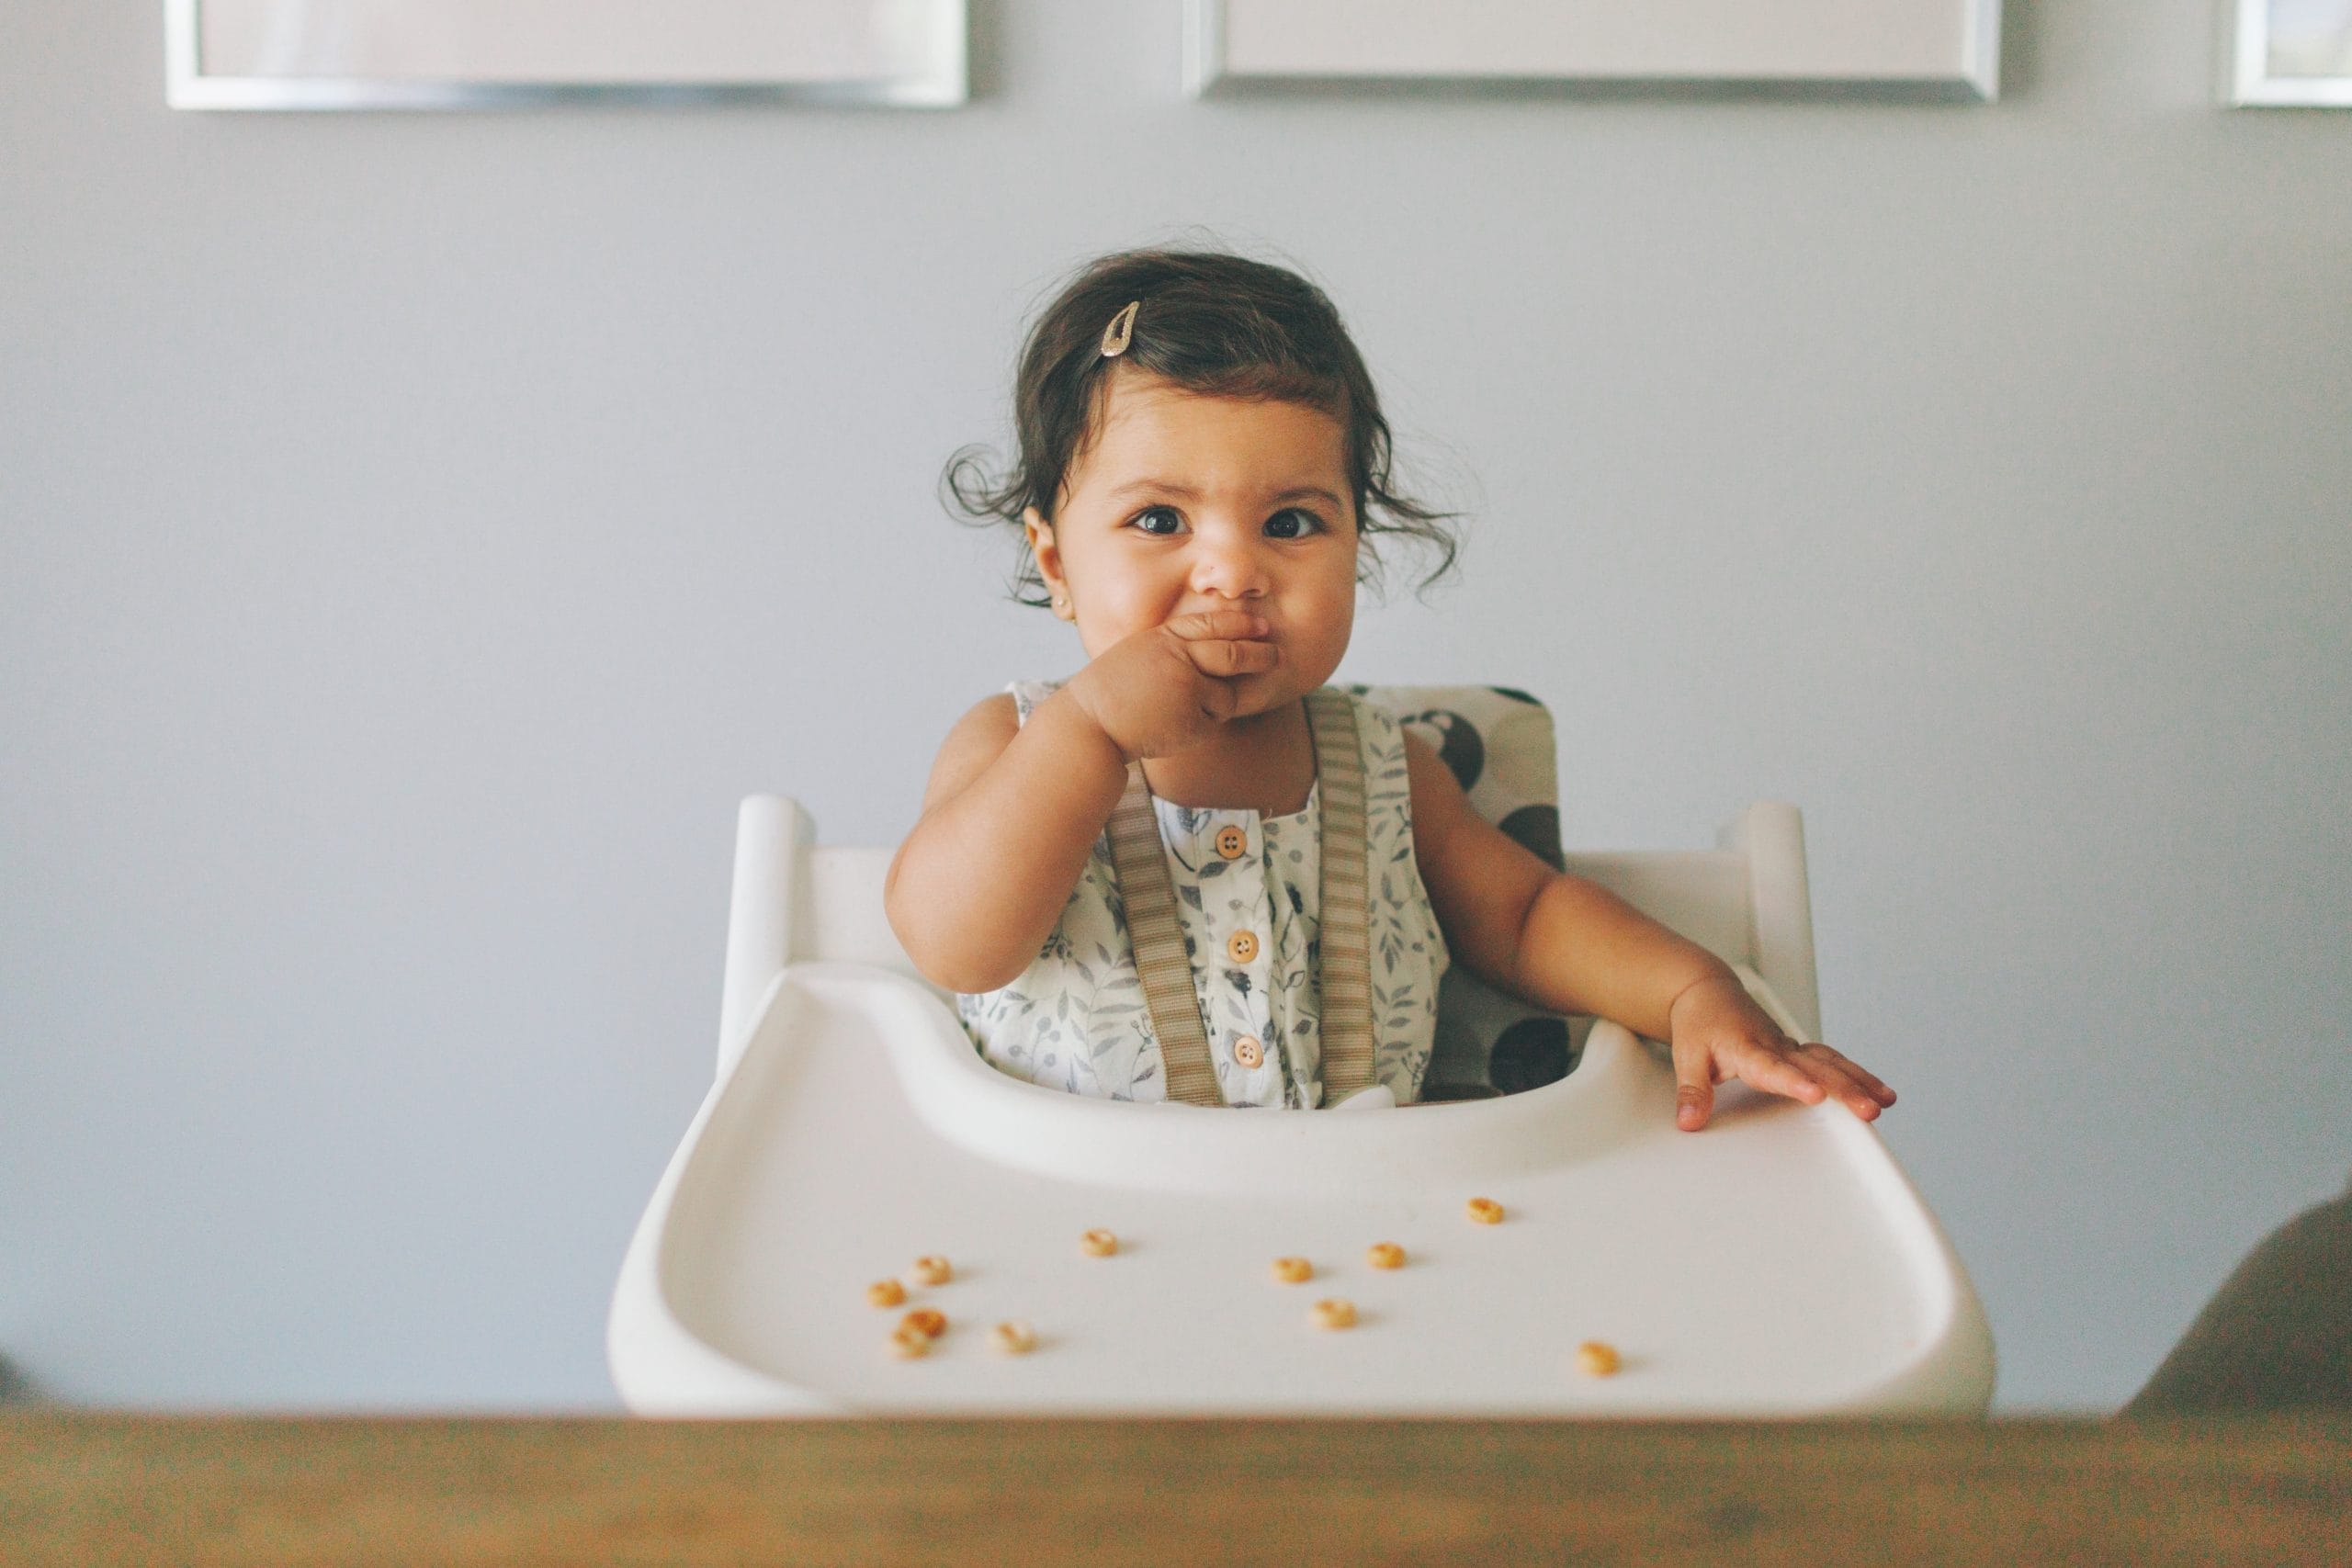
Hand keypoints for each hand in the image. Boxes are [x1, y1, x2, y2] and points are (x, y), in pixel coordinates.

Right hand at [1061, 609, 1281, 761]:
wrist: (1091, 725)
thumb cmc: (1111, 690)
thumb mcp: (1139, 651)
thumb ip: (1175, 647)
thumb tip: (1216, 648)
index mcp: (1165, 638)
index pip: (1212, 625)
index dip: (1241, 626)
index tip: (1261, 628)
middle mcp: (1181, 660)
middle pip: (1233, 654)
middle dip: (1259, 656)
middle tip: (1276, 656)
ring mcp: (1188, 691)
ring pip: (1227, 696)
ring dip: (1220, 703)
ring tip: (1187, 709)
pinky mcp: (1193, 722)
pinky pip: (1213, 723)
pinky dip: (1203, 725)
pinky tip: (1176, 726)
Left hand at [1663, 972, 1895, 1131]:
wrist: (1708, 992)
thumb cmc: (1700, 1022)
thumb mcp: (1686, 1057)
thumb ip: (1692, 1092)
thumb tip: (1689, 1122)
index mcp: (1747, 1047)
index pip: (1774, 1068)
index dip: (1795, 1082)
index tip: (1816, 1094)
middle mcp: (1775, 1045)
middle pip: (1815, 1067)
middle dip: (1845, 1089)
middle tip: (1869, 1110)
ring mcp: (1789, 1046)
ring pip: (1830, 1061)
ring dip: (1859, 1080)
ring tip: (1885, 1101)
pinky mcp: (1797, 1050)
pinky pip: (1830, 1060)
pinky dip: (1854, 1073)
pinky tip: (1877, 1089)